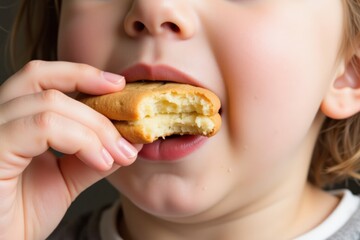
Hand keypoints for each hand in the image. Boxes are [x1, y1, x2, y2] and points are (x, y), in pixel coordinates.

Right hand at [0, 61, 140, 239]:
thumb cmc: (20, 217)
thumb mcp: (65, 180)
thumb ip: (91, 154)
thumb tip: (125, 138)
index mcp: (11, 121)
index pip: (41, 79)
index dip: (80, 74)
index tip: (117, 84)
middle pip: (40, 77)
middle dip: (91, 88)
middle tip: (128, 114)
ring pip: (49, 102)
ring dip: (95, 126)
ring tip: (118, 153)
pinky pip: (42, 126)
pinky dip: (81, 140)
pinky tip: (100, 161)